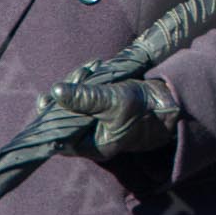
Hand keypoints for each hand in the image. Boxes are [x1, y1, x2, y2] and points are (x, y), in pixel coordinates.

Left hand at [51, 77, 180, 159]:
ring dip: (79, 82)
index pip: (60, 134)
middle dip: (68, 93)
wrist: (168, 101)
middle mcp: (91, 137)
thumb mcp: (112, 100)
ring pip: (74, 102)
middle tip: (80, 75)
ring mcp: (96, 122)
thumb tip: (56, 91)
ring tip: (92, 68)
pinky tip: (95, 68)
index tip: (47, 98)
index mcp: (92, 145)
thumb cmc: (142, 107)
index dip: (51, 115)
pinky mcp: (101, 109)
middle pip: (64, 116)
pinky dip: (87, 80)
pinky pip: (85, 95)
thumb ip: (85, 97)